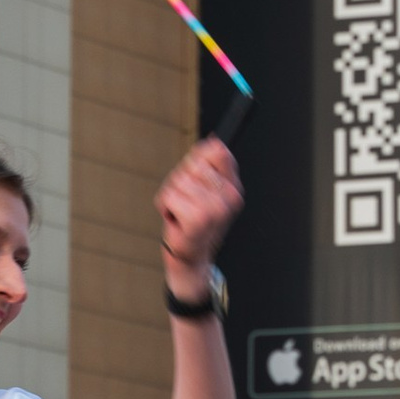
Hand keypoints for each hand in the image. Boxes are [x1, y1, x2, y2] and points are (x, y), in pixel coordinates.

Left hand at [157, 135, 241, 282]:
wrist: (193, 256)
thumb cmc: (195, 222)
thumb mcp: (205, 189)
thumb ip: (208, 164)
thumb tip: (214, 141)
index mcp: (234, 186)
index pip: (216, 151)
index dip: (197, 162)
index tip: (195, 178)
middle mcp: (230, 196)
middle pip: (193, 165)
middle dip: (181, 181)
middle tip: (186, 202)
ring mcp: (216, 208)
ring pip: (179, 181)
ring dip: (172, 196)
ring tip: (181, 212)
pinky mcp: (199, 219)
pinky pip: (170, 197)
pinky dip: (166, 207)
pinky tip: (176, 221)